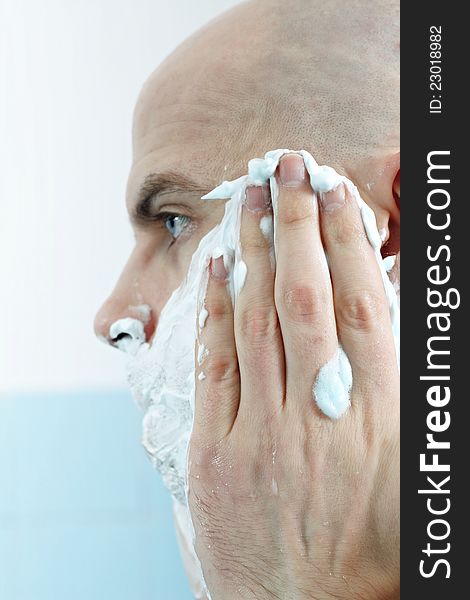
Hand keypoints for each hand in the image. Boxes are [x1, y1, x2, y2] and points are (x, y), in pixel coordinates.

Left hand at [188, 153, 398, 599]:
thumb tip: (395, 319)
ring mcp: (263, 431)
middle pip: (306, 296)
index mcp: (379, 417)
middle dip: (296, 223)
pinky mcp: (217, 451)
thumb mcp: (420, 473)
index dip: (349, 241)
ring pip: (256, 318)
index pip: (363, 305)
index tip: (336, 192)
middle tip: (288, 164)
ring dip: (253, 249)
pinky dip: (216, 308)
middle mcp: (320, 413)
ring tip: (251, 194)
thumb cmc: (377, 551)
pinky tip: (218, 264)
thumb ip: (412, 396)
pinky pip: (217, 365)